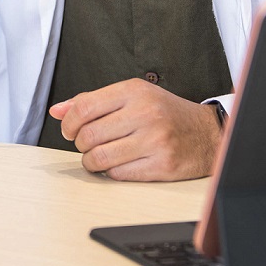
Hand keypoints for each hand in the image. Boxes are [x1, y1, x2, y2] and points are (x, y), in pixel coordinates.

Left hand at [48, 78, 222, 181]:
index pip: (84, 107)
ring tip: (99, 157)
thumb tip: (57, 111)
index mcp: (134, 91)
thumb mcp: (132, 96)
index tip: (69, 131)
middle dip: (81, 144)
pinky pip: (119, 175)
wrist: (208, 134)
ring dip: (92, 162)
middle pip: (89, 135)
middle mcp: (145, 113)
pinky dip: (111, 173)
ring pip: (100, 158)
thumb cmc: (166, 113)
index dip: (69, 123)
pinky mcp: (162, 166)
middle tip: (87, 145)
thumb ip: (92, 101)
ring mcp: (155, 140)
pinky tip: (119, 165)